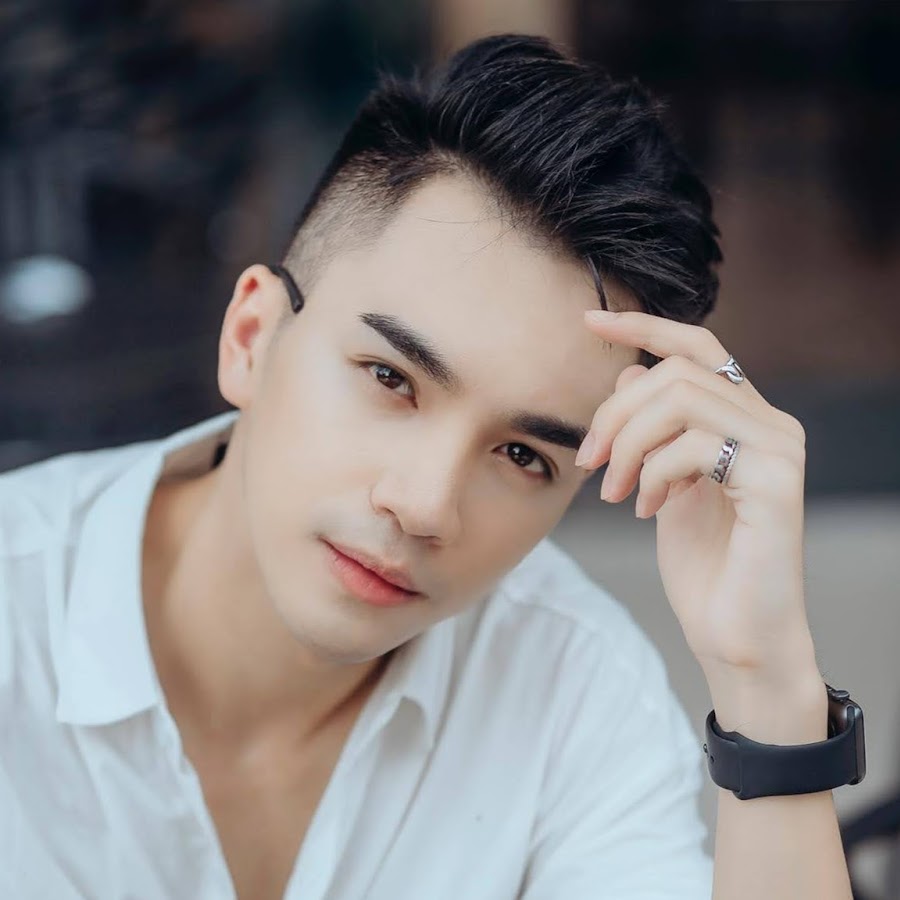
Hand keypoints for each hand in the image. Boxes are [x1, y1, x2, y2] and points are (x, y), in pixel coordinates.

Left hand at [576, 309, 820, 702]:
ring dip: (627, 445)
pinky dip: (653, 473)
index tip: (589, 321)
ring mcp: (779, 449)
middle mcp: (771, 423)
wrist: (736, 634)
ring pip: (680, 399)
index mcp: (745, 419)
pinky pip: (693, 444)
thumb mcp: (663, 482)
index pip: (698, 346)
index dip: (643, 326)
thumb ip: (654, 430)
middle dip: (614, 413)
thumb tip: (629, 373)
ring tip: (614, 492)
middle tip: (589, 463)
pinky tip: (646, 510)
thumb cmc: (703, 563)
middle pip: (675, 371)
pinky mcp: (776, 481)